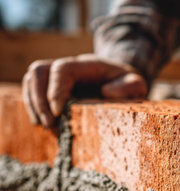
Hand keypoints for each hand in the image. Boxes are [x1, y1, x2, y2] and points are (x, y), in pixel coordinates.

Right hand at [22, 54, 146, 126]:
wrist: (120, 81)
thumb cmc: (127, 84)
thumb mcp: (137, 84)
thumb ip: (130, 86)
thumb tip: (108, 92)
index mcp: (88, 64)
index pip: (62, 69)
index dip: (56, 89)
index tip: (60, 112)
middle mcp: (68, 66)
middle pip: (39, 71)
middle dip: (39, 99)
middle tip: (50, 124)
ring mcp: (56, 75)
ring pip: (31, 80)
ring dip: (33, 104)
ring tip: (45, 126)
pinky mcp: (50, 87)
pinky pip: (32, 91)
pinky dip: (33, 107)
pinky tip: (43, 124)